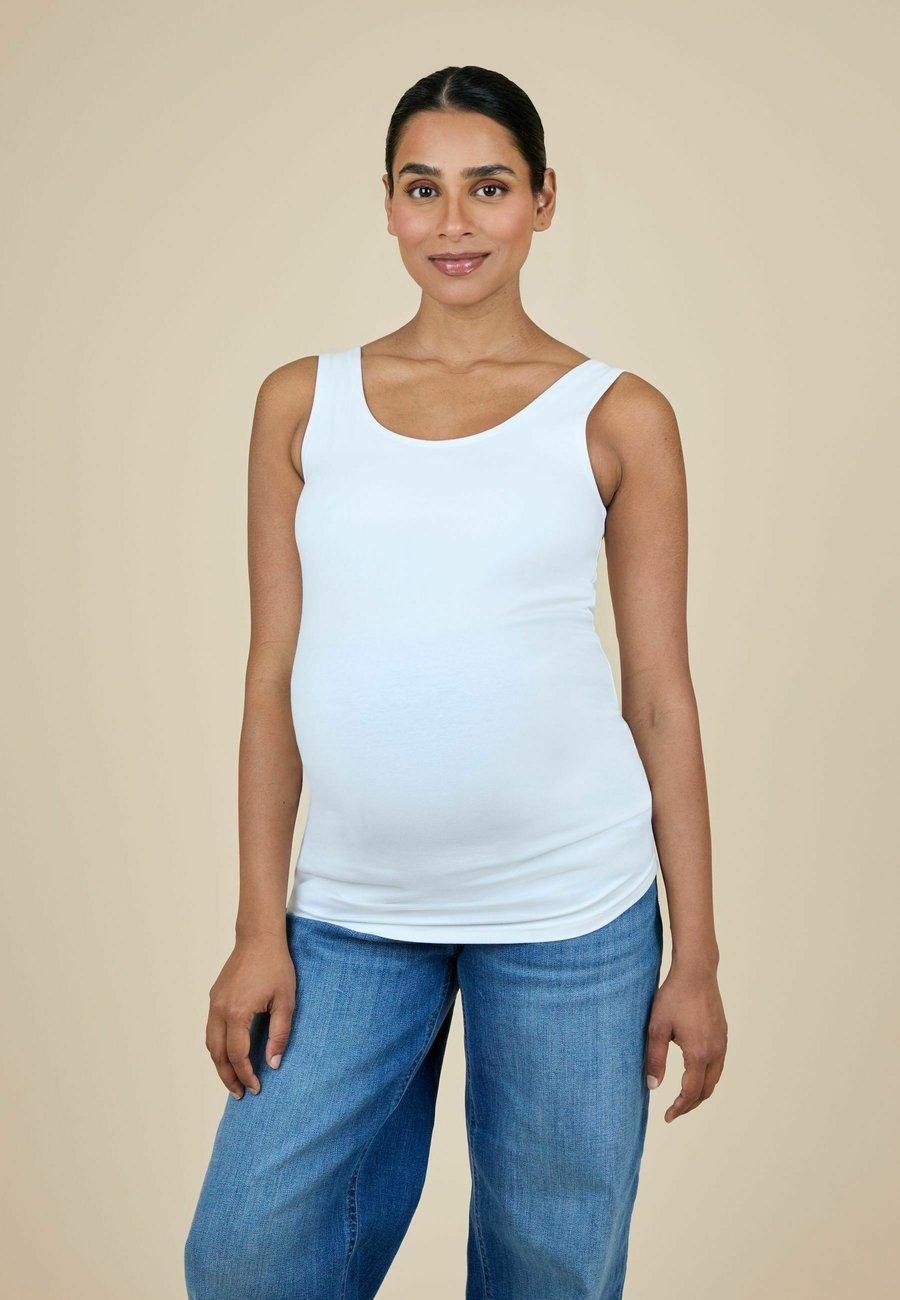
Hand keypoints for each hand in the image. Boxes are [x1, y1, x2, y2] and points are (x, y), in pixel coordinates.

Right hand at [205, 933, 295, 1098]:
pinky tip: (229, 1053)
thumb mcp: (286, 1001)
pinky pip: (211, 1029)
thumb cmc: (276, 967)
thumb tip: (272, 1064)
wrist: (259, 937)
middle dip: (228, 1077)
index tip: (256, 1088)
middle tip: (240, 1094)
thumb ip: (279, 1034)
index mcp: (237, 1013)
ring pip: (210, 1043)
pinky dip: (217, 1047)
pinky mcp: (214, 997)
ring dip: (220, 1063)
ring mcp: (214, 1002)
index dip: (246, 1075)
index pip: (238, 1055)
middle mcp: (220, 1010)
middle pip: (217, 1054)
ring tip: (233, 1079)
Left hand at [644, 962, 726, 1121]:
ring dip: (700, 1092)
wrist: (696, 972)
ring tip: (683, 1097)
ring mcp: (722, 1043)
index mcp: (698, 1053)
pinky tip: (694, 1074)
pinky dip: (707, 1077)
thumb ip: (655, 1059)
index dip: (679, 1107)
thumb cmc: (673, 997)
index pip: (691, 1092)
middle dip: (690, 1104)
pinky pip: (718, 1065)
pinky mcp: (723, 1034)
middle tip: (674, 1111)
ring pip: (714, 1079)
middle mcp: (715, 1052)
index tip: (667, 1117)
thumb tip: (653, 1086)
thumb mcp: (657, 1027)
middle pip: (706, 1090)